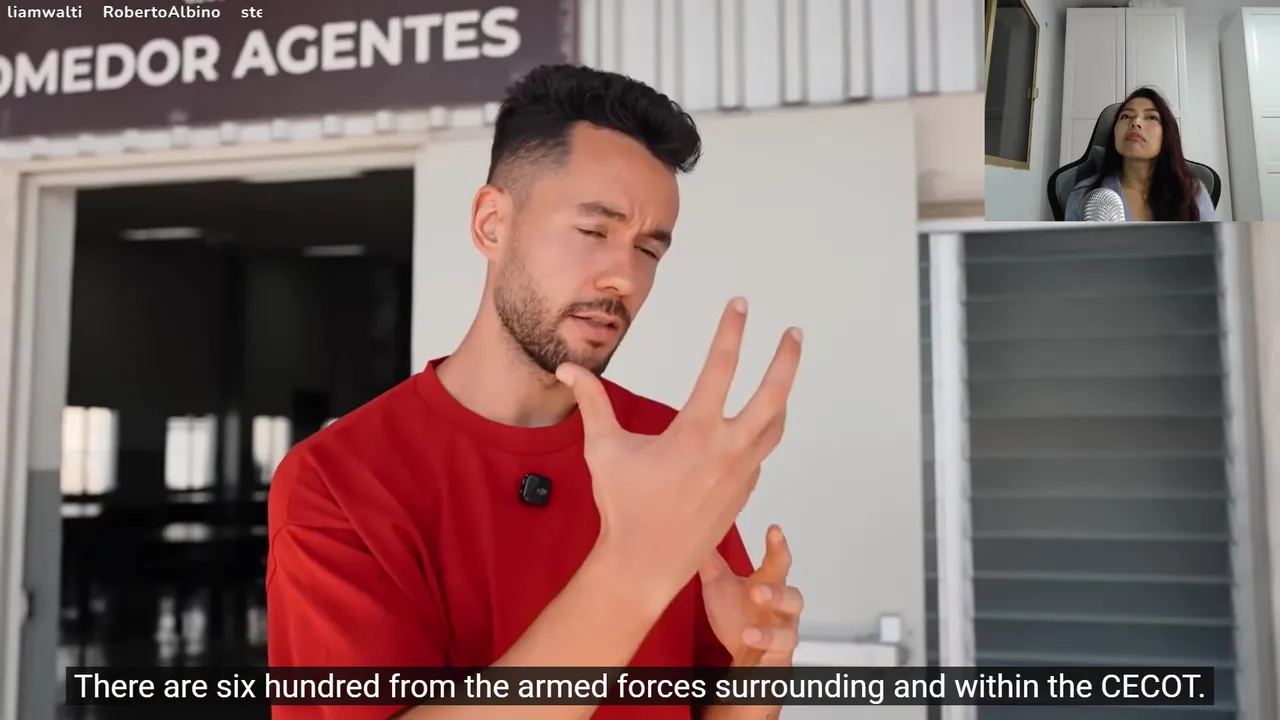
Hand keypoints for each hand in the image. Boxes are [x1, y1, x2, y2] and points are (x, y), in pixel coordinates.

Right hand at [556, 298, 802, 609]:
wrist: (645, 563)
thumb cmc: (624, 507)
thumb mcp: (604, 448)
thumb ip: (592, 402)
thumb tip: (567, 370)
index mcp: (695, 432)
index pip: (720, 366)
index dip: (731, 330)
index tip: (740, 304)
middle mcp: (727, 449)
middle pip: (773, 394)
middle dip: (786, 359)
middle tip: (794, 332)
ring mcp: (741, 473)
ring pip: (776, 426)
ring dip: (782, 397)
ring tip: (783, 376)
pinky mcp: (744, 493)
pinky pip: (761, 454)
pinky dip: (761, 434)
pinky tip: (753, 428)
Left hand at [702, 525, 801, 666]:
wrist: (743, 656)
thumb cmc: (737, 616)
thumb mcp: (719, 586)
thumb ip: (711, 561)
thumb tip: (699, 531)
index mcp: (769, 586)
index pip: (778, 563)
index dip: (778, 546)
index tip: (774, 530)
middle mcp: (781, 610)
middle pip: (793, 598)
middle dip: (777, 594)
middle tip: (757, 589)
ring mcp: (782, 634)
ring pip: (790, 633)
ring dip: (769, 634)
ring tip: (747, 631)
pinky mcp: (777, 657)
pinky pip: (777, 656)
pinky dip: (763, 651)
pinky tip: (747, 643)